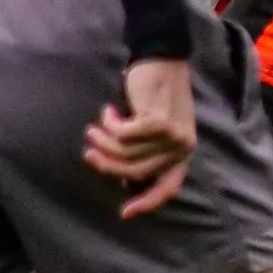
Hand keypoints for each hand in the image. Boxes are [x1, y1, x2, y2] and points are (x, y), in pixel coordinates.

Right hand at [84, 58, 198, 218]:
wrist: (163, 58)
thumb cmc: (154, 93)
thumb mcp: (156, 126)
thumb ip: (146, 150)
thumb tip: (124, 179)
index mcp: (183, 152)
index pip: (169, 187)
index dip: (147, 202)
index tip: (124, 213)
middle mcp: (181, 147)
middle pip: (135, 171)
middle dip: (106, 163)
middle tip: (89, 150)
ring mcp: (172, 136)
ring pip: (124, 153)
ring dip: (103, 140)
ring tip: (95, 127)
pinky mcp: (157, 124)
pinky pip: (121, 135)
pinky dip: (109, 123)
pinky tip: (108, 110)